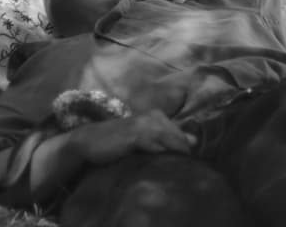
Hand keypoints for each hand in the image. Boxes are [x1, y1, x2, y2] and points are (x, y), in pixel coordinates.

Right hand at [70, 109, 195, 165]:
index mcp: (157, 116)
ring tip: (182, 169)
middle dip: (184, 152)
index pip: (179, 133)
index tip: (190, 162)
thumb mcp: (145, 138)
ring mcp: (143, 125)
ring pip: (169, 140)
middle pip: (177, 137)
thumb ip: (168, 138)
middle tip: (189, 169)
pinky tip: (165, 164)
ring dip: (176, 154)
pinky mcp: (134, 135)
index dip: (184, 147)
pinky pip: (155, 145)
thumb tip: (195, 141)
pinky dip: (161, 154)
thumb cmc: (118, 141)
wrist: (90, 140)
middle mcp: (153, 117)